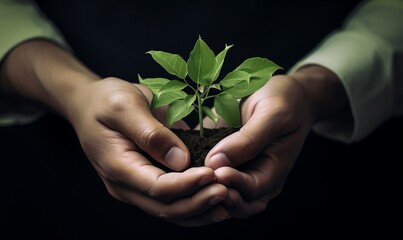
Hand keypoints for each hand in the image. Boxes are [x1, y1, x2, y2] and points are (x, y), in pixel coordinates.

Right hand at [65, 77, 229, 225]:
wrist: (90, 104)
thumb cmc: (105, 100)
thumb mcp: (125, 106)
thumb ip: (150, 134)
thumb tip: (181, 161)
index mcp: (117, 166)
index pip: (156, 187)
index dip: (186, 185)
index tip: (212, 175)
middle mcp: (125, 184)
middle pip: (165, 206)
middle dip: (198, 202)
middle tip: (227, 191)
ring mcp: (135, 186)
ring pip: (170, 210)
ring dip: (199, 209)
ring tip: (228, 201)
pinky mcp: (145, 182)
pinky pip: (171, 200)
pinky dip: (194, 202)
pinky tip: (214, 199)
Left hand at [202, 75, 312, 217]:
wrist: (276, 91)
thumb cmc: (283, 102)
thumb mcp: (273, 115)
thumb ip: (249, 139)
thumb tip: (216, 162)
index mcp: (272, 172)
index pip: (252, 189)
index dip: (234, 183)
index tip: (217, 173)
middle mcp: (253, 178)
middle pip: (234, 203)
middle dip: (217, 196)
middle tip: (201, 182)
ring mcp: (235, 171)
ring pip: (217, 196)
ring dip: (203, 191)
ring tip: (188, 178)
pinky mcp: (218, 161)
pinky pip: (205, 177)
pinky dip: (194, 177)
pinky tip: (181, 168)